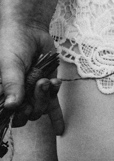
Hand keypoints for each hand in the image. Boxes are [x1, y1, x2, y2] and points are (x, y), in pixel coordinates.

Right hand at [0, 19, 63, 133]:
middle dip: (35, 102)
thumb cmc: (12, 44)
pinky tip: (60, 130)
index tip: (20, 109)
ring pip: (41, 109)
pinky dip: (56, 118)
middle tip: (38, 83)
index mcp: (2, 92)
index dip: (13, 116)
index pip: (6, 114)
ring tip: (46, 79)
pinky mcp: (46, 88)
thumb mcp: (9, 64)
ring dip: (46, 95)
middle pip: (27, 114)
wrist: (29, 30)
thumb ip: (12, 85)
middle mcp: (15, 95)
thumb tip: (12, 107)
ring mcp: (31, 93)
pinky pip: (51, 107)